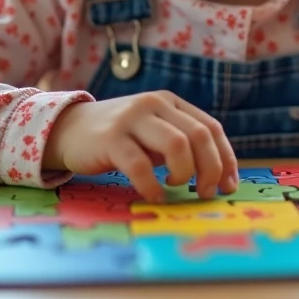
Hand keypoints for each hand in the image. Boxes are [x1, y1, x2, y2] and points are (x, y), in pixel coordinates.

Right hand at [44, 91, 238, 202]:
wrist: (69, 129)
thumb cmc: (120, 138)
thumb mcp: (153, 133)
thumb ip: (181, 144)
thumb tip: (218, 176)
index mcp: (170, 102)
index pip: (211, 127)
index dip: (226, 158)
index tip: (229, 185)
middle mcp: (154, 104)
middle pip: (199, 136)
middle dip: (211, 169)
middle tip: (205, 192)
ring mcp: (132, 118)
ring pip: (176, 145)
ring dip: (184, 173)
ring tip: (176, 186)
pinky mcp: (110, 138)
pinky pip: (140, 165)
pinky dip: (152, 186)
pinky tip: (154, 195)